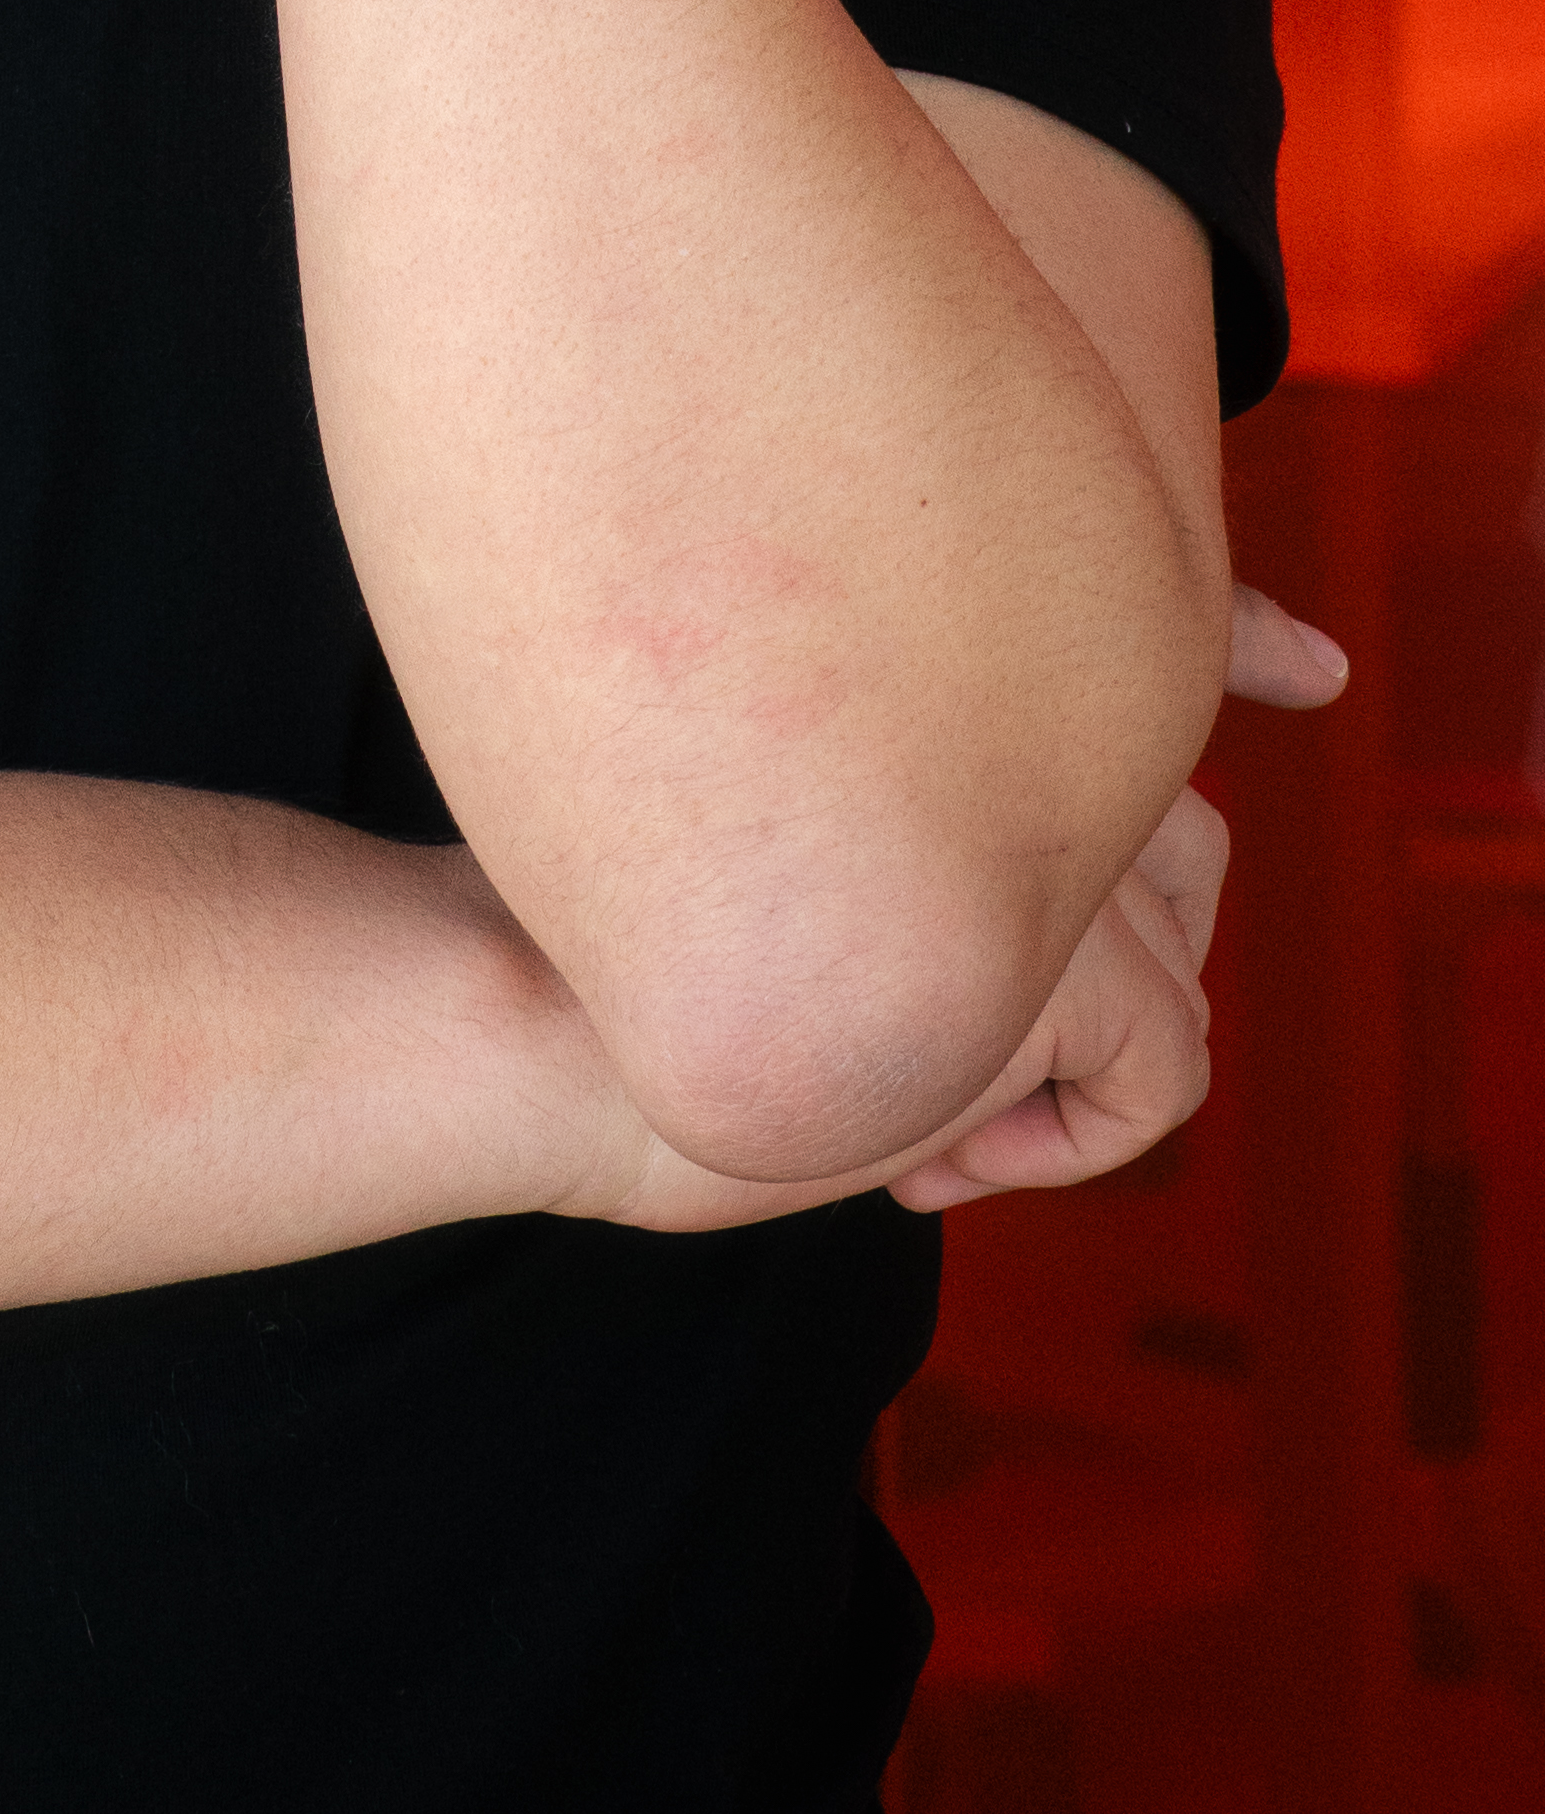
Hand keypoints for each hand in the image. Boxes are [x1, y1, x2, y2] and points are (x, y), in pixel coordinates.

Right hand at [571, 576, 1349, 1234]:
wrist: (527, 1004)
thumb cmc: (600, 938)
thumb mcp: (779, 845)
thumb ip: (908, 814)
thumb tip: (1044, 887)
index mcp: (928, 671)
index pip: (1131, 652)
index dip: (1222, 669)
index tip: (1288, 674)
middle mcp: (1016, 732)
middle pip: (1181, 843)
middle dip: (1118, 966)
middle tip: (962, 1061)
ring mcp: (1047, 840)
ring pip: (1181, 969)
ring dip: (1083, 1062)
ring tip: (927, 1116)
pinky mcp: (1066, 957)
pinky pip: (1169, 1072)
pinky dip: (1076, 1144)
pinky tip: (929, 1161)